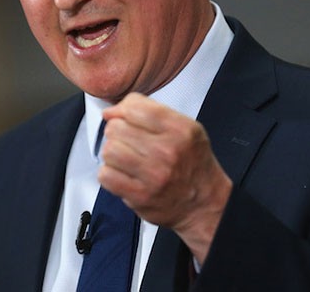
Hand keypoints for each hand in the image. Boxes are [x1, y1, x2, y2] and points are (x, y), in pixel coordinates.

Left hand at [99, 92, 232, 263]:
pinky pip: (106, 176)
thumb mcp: (186, 128)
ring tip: (124, 157)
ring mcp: (153, 175)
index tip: (120, 116)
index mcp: (179, 129)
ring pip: (109, 151)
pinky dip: (109, 174)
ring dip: (112, 153)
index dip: (121, 109)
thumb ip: (151, 112)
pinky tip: (122, 173)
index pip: (134, 107)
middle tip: (126, 140)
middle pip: (117, 128)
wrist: (203, 203)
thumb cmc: (192, 163)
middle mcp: (167, 151)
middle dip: (116, 131)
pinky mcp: (140, 196)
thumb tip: (112, 111)